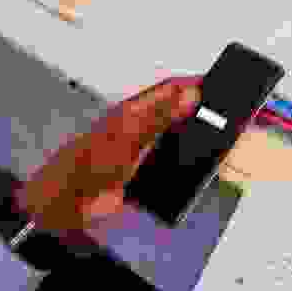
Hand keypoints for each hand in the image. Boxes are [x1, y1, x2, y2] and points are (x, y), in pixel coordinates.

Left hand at [17, 75, 204, 240]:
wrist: (66, 207)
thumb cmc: (84, 165)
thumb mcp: (128, 135)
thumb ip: (160, 115)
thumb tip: (190, 94)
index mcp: (132, 111)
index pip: (169, 90)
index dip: (193, 84)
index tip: (218, 83)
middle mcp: (137, 130)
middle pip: (175, 115)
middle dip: (199, 113)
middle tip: (225, 114)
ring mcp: (139, 156)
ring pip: (174, 142)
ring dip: (191, 141)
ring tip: (216, 139)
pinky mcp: (141, 180)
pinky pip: (168, 169)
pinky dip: (182, 169)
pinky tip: (193, 170)